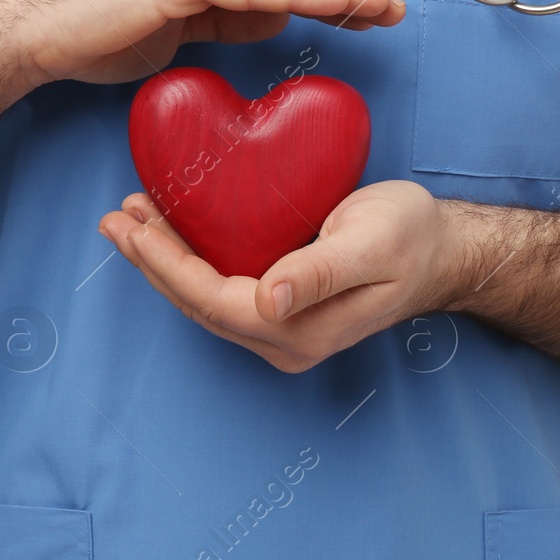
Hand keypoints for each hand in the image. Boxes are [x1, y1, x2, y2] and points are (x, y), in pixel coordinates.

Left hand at [98, 180, 468, 372]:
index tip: (136, 227)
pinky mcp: (281, 309)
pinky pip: (220, 288)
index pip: (214, 301)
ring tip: (129, 220)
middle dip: (152, 263)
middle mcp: (284, 340)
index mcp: (300, 330)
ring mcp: (281, 329)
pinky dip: (188, 259)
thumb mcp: (371, 243)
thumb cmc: (412, 237)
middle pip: (198, 305)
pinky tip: (170, 230)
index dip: (169, 266)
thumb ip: (321, 272)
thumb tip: (269, 301)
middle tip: (115, 219)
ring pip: (203, 299)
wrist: (443, 250)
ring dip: (163, 261)